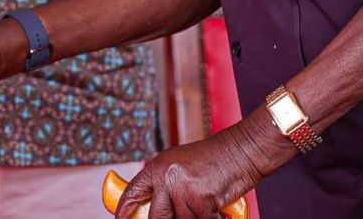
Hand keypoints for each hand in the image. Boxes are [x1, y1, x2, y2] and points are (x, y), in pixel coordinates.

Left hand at [114, 118, 282, 218]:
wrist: (241, 150)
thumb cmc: (214, 159)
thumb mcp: (181, 165)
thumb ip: (167, 183)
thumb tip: (158, 207)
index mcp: (159, 166)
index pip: (134, 191)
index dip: (124, 209)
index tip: (121, 218)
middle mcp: (167, 177)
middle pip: (156, 216)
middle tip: (182, 211)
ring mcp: (183, 189)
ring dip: (195, 216)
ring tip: (206, 200)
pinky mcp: (202, 200)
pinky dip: (210, 218)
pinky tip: (216, 206)